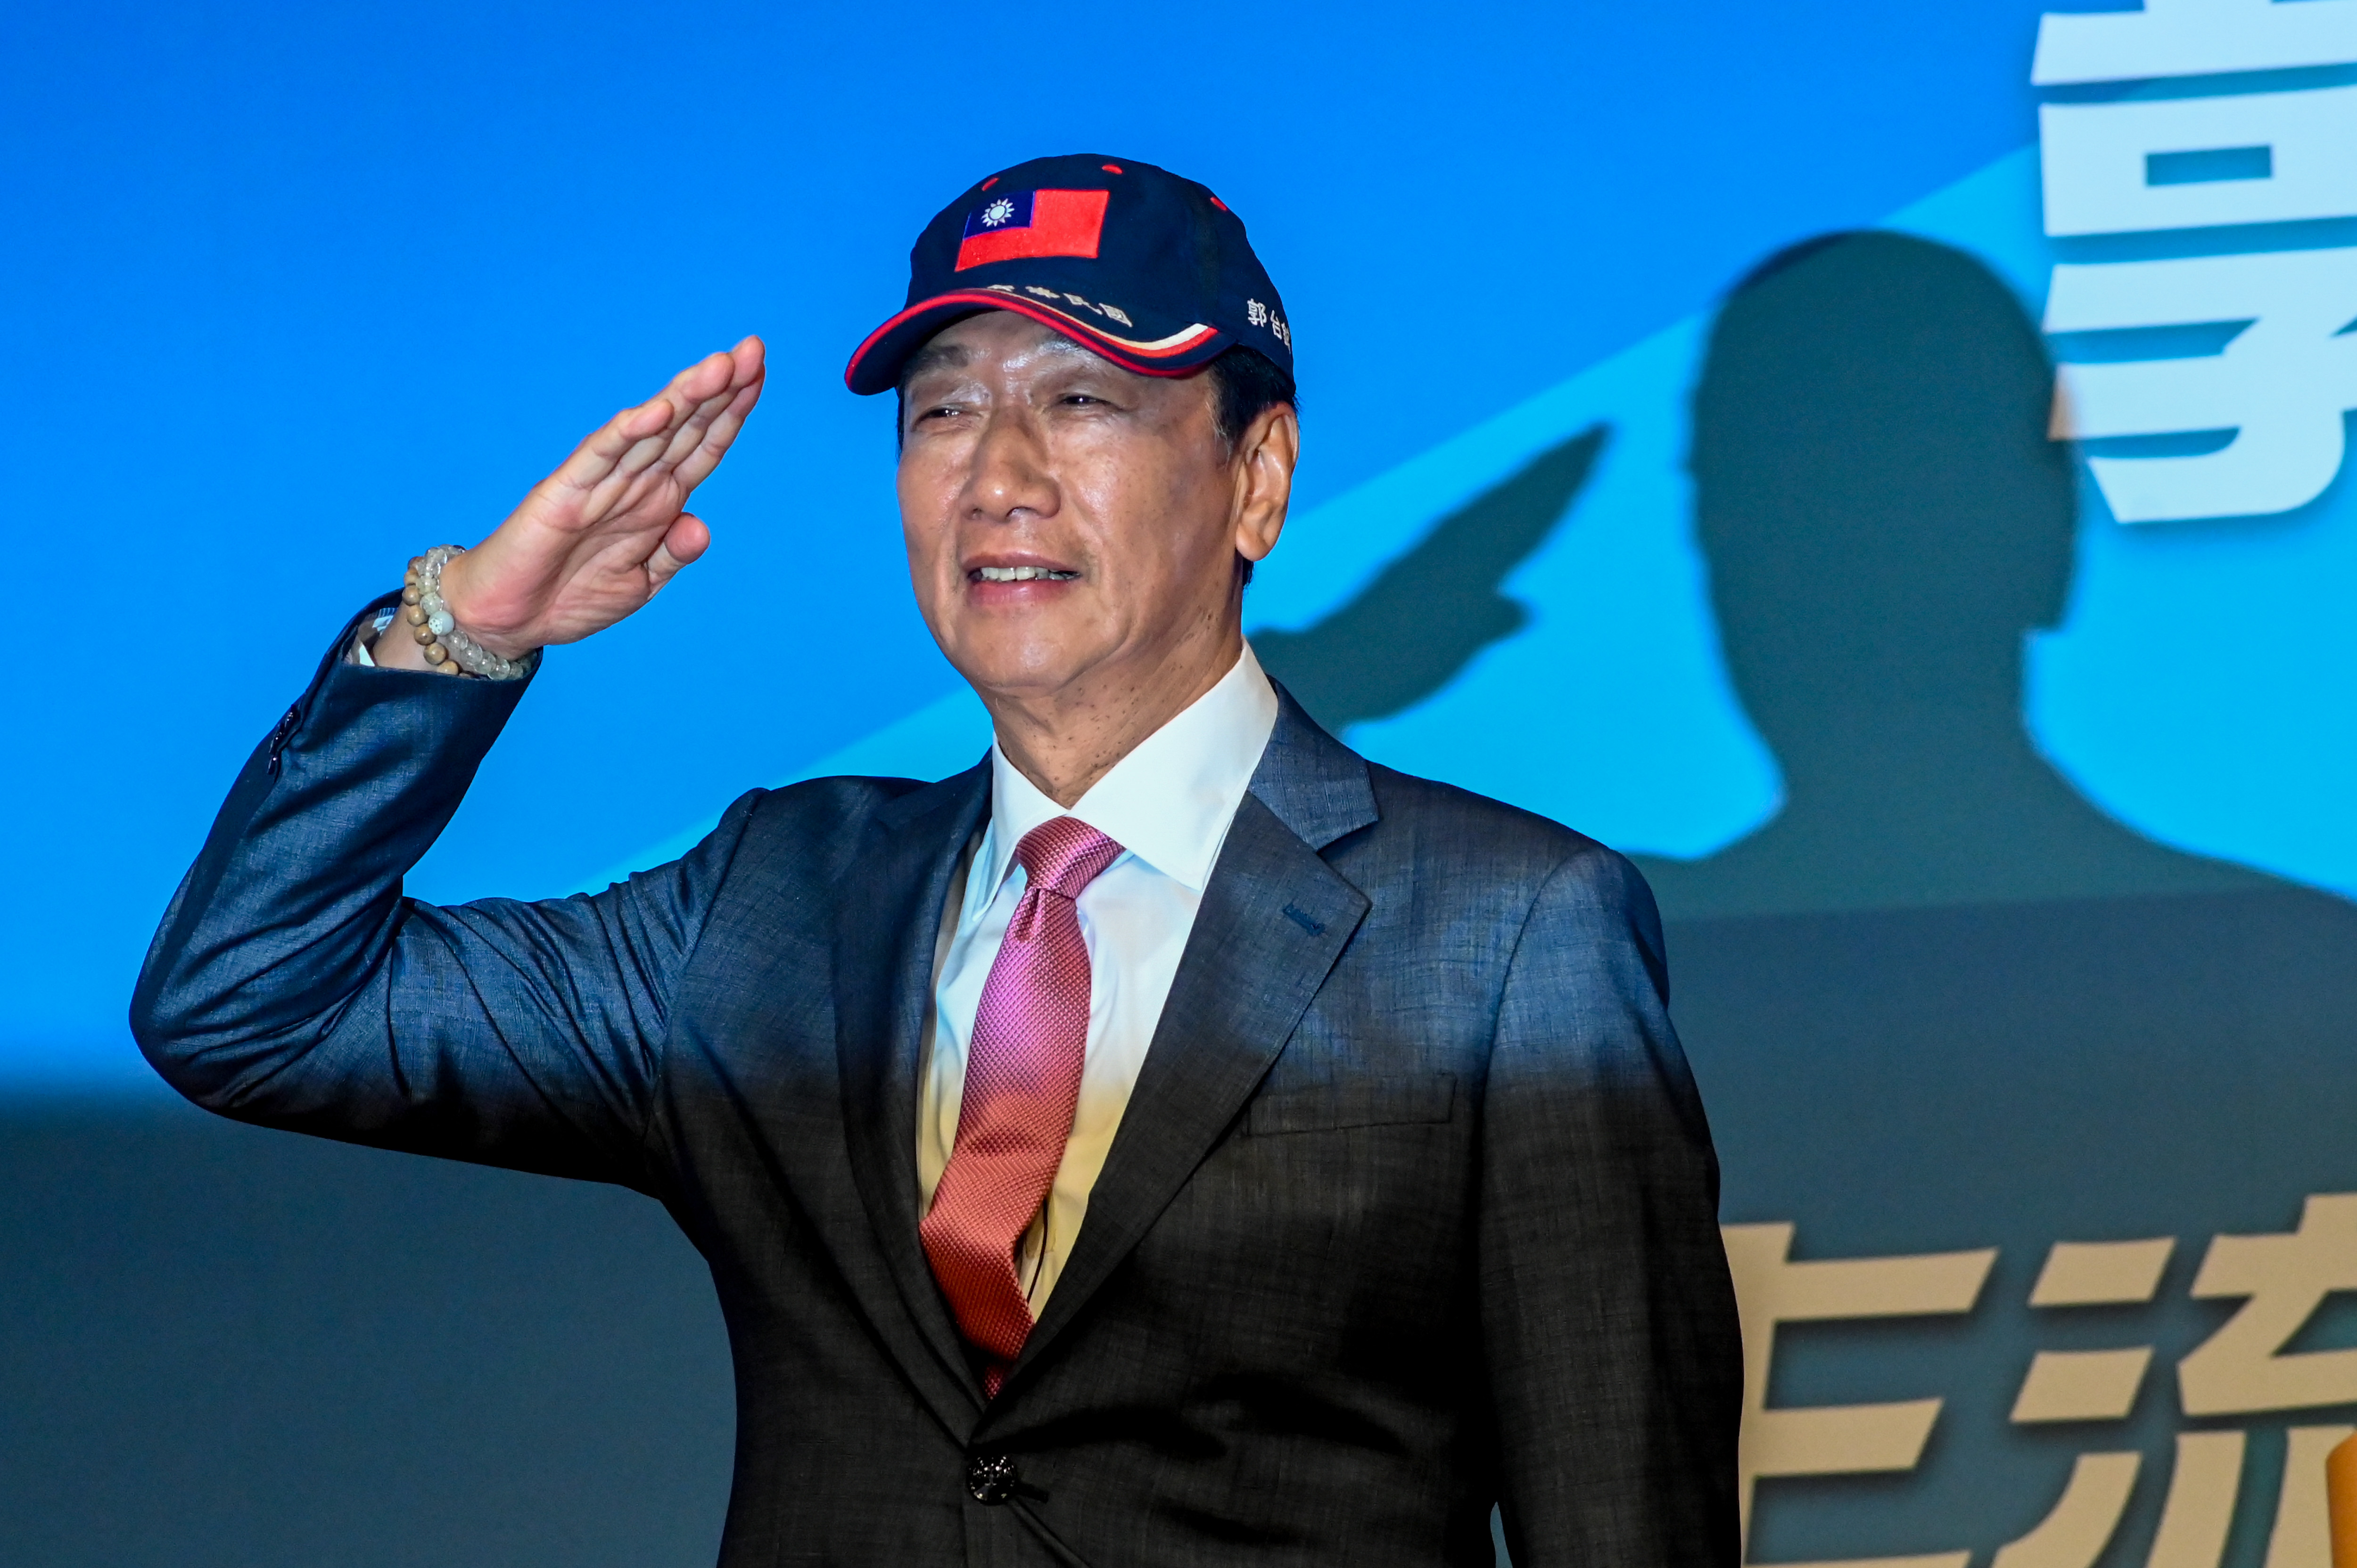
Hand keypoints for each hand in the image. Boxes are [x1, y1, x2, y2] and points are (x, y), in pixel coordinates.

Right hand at [386, 338, 765, 665]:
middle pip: (686, 427)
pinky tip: (657, 411)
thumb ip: (674, 554)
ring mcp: (601, 483)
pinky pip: (601, 456)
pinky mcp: (564, 491)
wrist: (511, 619)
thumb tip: (700, 525)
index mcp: (659, 501)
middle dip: (721, 390)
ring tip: (721, 366)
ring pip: (650, 431)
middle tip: (753, 349)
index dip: (733, 412)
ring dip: (685, 398)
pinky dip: (628, 433)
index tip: (760, 374)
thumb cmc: (572, 594)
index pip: (704, 446)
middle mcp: (635, 483)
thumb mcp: (642, 583)